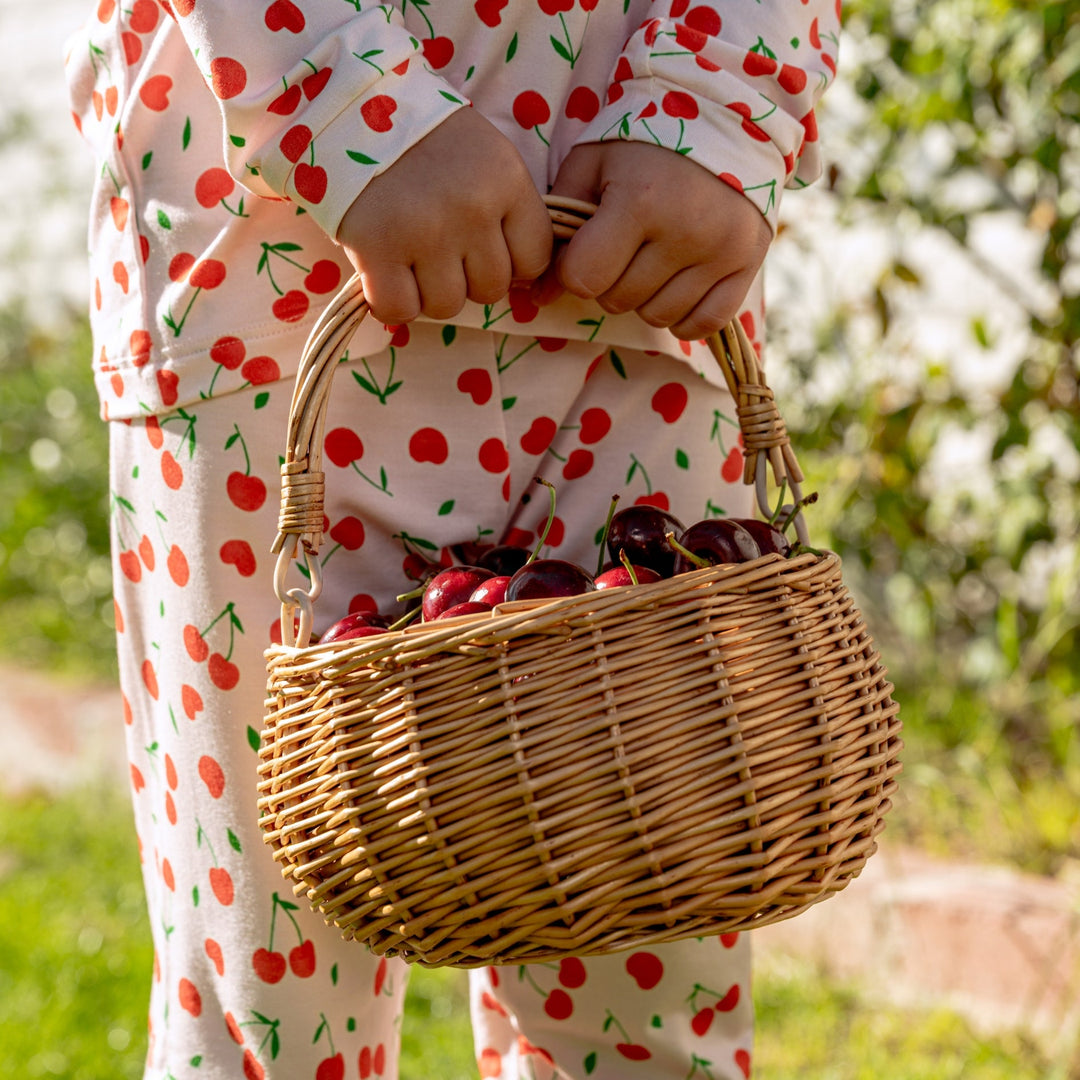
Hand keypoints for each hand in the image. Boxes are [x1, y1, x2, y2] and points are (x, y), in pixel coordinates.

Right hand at [336, 108, 552, 324]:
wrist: (349, 107)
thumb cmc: (424, 139)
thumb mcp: (484, 157)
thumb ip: (507, 211)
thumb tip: (522, 283)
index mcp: (507, 179)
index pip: (533, 259)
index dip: (510, 262)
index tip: (484, 247)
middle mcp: (472, 207)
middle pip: (491, 290)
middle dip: (466, 277)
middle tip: (439, 248)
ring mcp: (426, 231)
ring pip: (447, 305)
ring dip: (427, 291)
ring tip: (409, 256)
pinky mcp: (377, 249)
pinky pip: (399, 309)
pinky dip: (390, 302)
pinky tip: (382, 273)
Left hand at [535, 141, 771, 339]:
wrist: (729, 116)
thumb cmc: (646, 140)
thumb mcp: (593, 162)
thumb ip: (559, 223)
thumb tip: (536, 297)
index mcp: (640, 201)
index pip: (584, 278)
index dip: (574, 269)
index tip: (585, 248)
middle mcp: (685, 231)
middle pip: (618, 301)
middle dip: (610, 280)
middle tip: (623, 247)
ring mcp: (721, 251)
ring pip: (657, 317)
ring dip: (644, 298)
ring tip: (652, 259)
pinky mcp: (747, 265)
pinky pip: (702, 324)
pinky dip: (683, 315)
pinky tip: (678, 286)